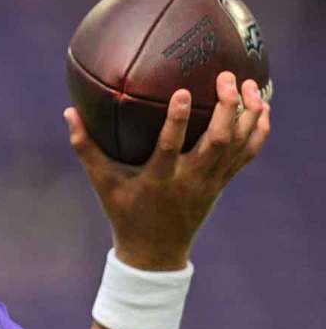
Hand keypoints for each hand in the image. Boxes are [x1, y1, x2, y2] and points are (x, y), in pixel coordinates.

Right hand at [64, 71, 270, 270]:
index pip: (171, 147)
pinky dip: (257, 129)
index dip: (178, 120)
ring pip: (239, 145)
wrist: (155, 251)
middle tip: (226, 77)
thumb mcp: (101, 182)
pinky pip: (247, 153)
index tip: (183, 91)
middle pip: (218, 141)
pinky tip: (260, 106)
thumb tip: (68, 111)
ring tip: (248, 83)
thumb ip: (85, 147)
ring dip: (248, 113)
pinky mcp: (222, 182)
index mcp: (159, 179)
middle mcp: (190, 180)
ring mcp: (211, 182)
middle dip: (227, 108)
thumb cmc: (124, 212)